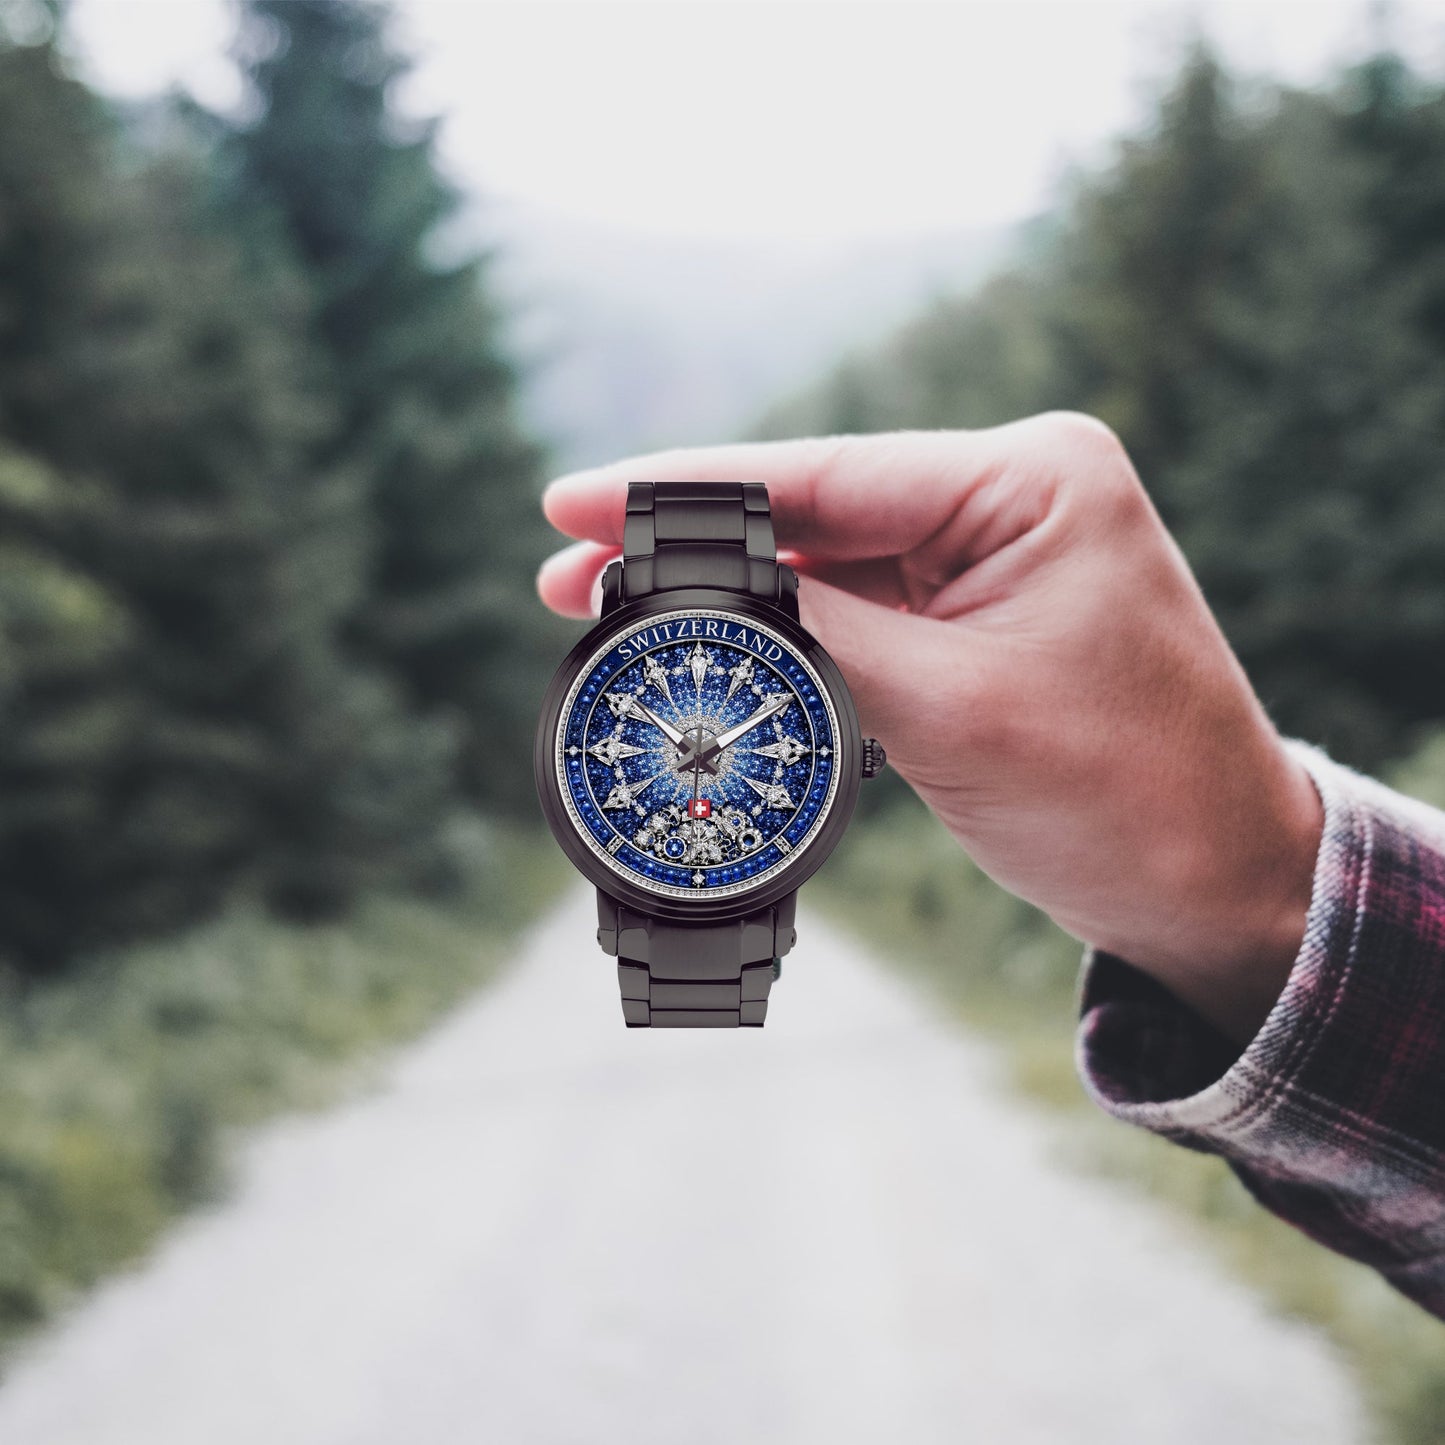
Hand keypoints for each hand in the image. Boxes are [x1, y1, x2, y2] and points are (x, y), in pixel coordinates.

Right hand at [538, 415, 1323, 1044]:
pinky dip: (783, 633)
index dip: (682, 491)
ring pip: (824, 562)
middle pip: (811, 509)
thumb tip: (697, 591)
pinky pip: (857, 612)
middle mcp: (1011, 496)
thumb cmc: (1127, 798)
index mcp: (1031, 479)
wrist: (1218, 886)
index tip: (571, 502)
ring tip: (613, 612)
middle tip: (565, 572)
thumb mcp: (951, 710)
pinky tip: (711, 643)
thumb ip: (816, 635)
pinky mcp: (975, 619)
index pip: (822, 473)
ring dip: (727, 593)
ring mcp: (992, 557)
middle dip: (688, 544)